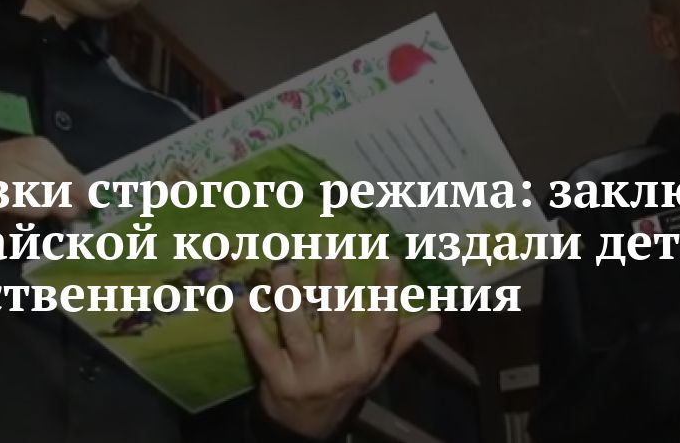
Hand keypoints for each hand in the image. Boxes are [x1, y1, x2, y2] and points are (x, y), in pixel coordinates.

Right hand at [0, 137, 86, 293]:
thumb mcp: (12, 221)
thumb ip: (40, 204)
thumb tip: (79, 203)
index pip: (36, 149)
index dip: (67, 170)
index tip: (88, 197)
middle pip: (30, 154)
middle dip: (62, 180)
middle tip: (78, 209)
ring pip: (13, 167)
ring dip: (45, 190)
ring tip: (62, 213)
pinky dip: (18, 198)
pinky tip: (35, 214)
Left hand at [234, 259, 440, 439]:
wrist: (310, 429)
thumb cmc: (348, 385)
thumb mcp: (378, 368)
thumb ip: (401, 340)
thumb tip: (436, 318)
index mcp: (367, 359)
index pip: (383, 323)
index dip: (387, 292)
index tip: (390, 258)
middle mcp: (340, 367)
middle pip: (337, 322)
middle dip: (333, 287)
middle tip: (328, 253)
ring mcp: (307, 375)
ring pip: (297, 332)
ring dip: (288, 298)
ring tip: (281, 267)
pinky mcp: (277, 381)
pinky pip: (263, 350)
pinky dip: (251, 325)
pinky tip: (243, 300)